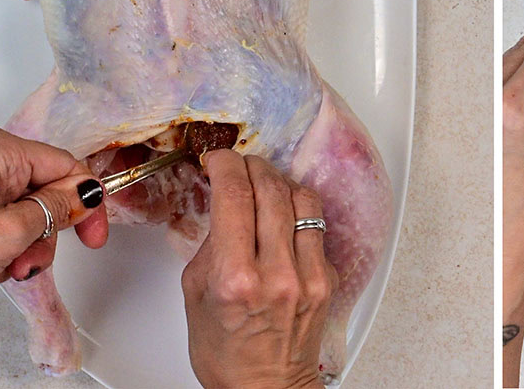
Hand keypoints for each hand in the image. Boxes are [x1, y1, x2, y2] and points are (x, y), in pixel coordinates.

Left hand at [0, 123, 106, 319]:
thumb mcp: (11, 232)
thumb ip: (57, 209)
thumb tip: (85, 194)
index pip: (64, 165)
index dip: (85, 201)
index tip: (93, 233)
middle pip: (43, 191)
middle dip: (46, 232)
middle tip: (34, 257)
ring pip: (22, 212)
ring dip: (23, 246)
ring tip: (6, 267)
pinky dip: (1, 248)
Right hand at [182, 150, 334, 388]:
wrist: (264, 388)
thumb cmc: (225, 351)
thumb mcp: (195, 294)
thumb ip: (210, 243)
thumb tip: (222, 202)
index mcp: (236, 277)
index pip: (235, 195)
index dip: (226, 164)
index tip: (219, 159)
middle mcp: (277, 273)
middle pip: (271, 189)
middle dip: (252, 166)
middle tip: (240, 164)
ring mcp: (309, 275)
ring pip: (302, 200)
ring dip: (280, 182)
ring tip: (265, 183)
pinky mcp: (329, 279)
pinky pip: (317, 226)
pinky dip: (299, 210)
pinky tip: (284, 215)